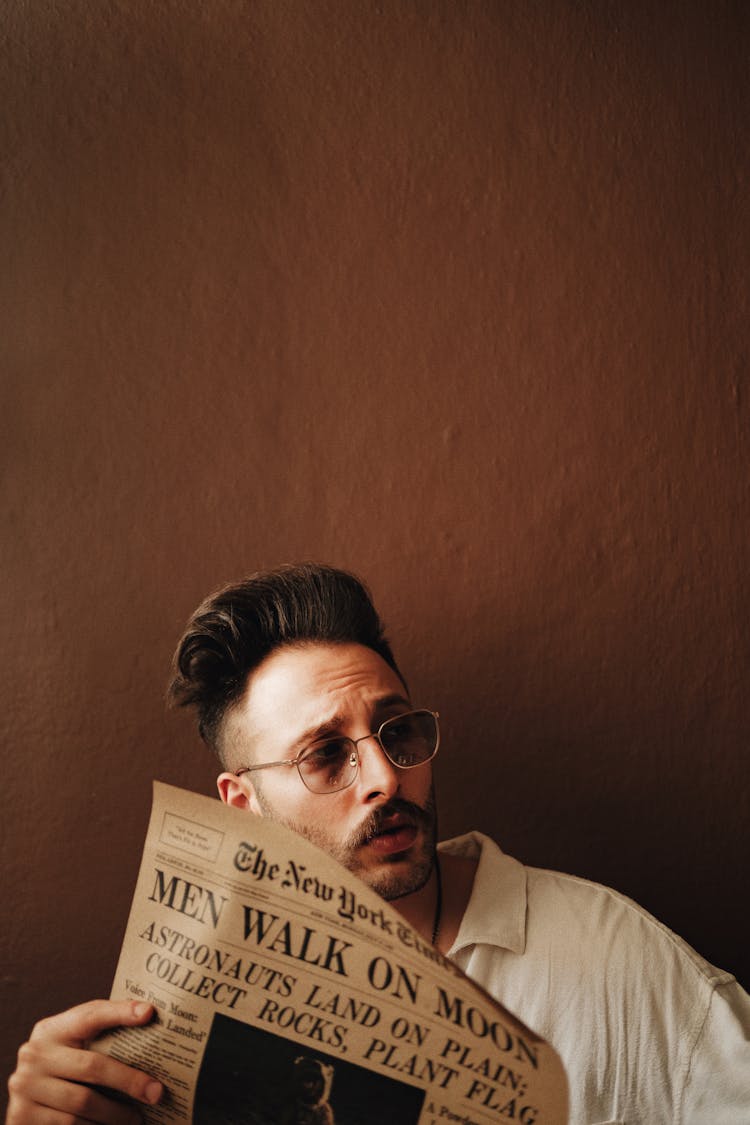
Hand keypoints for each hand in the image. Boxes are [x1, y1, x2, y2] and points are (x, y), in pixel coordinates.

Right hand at [7, 1000, 162, 1123]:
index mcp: (51, 1030)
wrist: (26, 1097)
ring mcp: (26, 1087)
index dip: (120, 1013)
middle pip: (92, 1067)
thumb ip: (100, 1035)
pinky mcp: (23, 1117)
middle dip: (129, 1081)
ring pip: (82, 1104)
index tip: (149, 1014)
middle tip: (156, 1093)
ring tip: (136, 1118)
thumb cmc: (62, 1068)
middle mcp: (34, 1055)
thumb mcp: (73, 1046)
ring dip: (115, 1114)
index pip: (89, 1016)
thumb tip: (148, 1020)